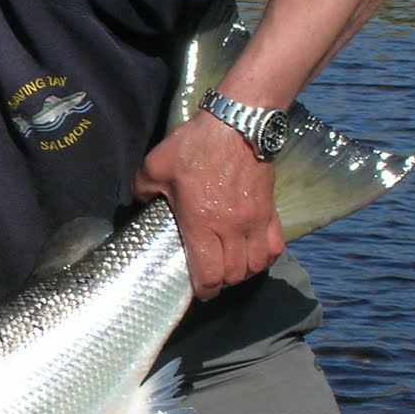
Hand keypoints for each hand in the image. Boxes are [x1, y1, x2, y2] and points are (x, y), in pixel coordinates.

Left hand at [133, 112, 283, 301]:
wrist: (239, 122)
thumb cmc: (195, 145)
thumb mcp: (155, 165)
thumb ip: (142, 190)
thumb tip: (139, 203)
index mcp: (202, 222)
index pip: (209, 273)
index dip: (203, 290)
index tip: (198, 291)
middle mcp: (232, 227)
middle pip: (234, 274)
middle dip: (221, 283)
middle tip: (211, 278)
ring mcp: (255, 220)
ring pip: (256, 264)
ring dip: (243, 273)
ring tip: (231, 268)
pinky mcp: (271, 210)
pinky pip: (275, 246)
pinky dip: (264, 257)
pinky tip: (253, 255)